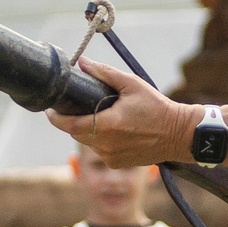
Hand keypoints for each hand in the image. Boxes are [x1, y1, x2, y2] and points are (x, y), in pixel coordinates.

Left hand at [45, 57, 195, 169]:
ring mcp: (111, 157)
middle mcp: (106, 145)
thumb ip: (104, 73)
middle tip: (74, 107)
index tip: (49, 109)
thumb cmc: (157, 107)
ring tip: (101, 115)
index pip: (70, 125)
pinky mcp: (117, 164)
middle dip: (72, 121)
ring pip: (88, 142)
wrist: (178, 135)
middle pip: (76, 133)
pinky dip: (101, 140)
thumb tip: (81, 62)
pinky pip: (100, 151)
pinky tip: (115, 130)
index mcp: (108, 125)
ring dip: (88, 130)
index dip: (55, 118)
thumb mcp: (132, 85)